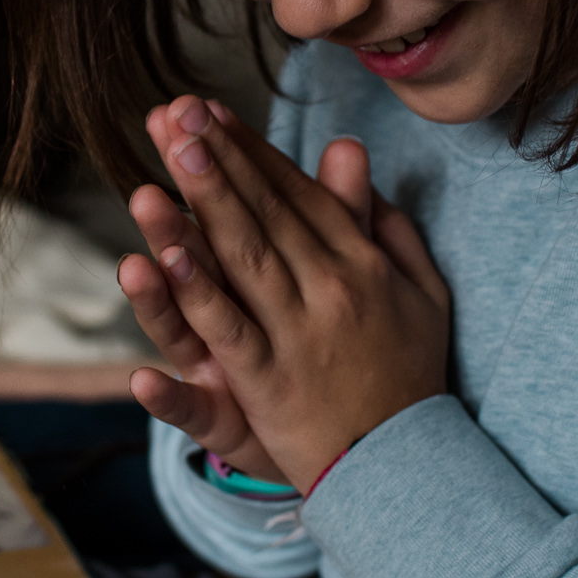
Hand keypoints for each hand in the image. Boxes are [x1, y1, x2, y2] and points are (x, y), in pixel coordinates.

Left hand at [118, 96, 450, 491]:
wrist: (408, 465)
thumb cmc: (408, 371)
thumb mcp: (418, 289)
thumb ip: (381, 222)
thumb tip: (349, 153)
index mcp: (359, 263)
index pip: (295, 195)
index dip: (249, 151)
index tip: (209, 112)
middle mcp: (329, 289)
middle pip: (263, 214)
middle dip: (217, 160)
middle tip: (177, 113)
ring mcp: (296, 335)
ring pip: (241, 261)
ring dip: (201, 206)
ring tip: (169, 159)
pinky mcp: (268, 382)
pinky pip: (225, 332)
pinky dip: (193, 297)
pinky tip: (159, 263)